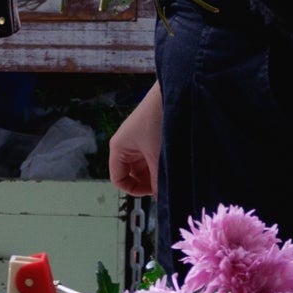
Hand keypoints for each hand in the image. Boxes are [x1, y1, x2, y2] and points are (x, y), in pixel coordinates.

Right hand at [109, 82, 162, 196]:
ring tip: (171, 175)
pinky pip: (151, 155)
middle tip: (164, 186)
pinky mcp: (149, 135)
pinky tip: (173, 164)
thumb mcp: (157, 155)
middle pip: (132, 173)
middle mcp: (125, 144)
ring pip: (144, 166)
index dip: (133, 189)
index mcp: (118, 148)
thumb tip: (162, 197)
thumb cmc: (157, 119)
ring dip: (155, 172)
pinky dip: (160, 162)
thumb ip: (158, 179)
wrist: (174, 94)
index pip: (118, 178)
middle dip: (147, 182)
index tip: (151, 192)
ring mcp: (138, 140)